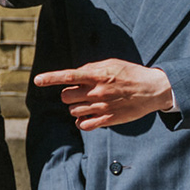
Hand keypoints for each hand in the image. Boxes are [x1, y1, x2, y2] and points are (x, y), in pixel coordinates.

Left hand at [32, 59, 175, 129]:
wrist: (152, 90)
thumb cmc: (131, 74)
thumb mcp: (112, 64)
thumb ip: (92, 68)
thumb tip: (75, 74)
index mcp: (97, 75)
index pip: (68, 76)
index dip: (50, 78)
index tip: (37, 80)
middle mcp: (96, 91)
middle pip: (66, 97)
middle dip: (69, 95)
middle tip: (81, 93)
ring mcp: (101, 107)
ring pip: (72, 111)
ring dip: (77, 107)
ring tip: (91, 103)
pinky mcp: (107, 120)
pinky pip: (82, 125)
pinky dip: (81, 121)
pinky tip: (89, 116)